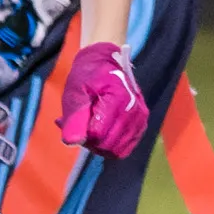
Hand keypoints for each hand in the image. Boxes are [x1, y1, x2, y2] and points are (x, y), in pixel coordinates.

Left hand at [58, 41, 147, 157]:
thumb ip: (74, 116)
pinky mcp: (141, 125)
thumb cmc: (88, 76)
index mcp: (119, 99)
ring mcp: (140, 119)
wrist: (107, 62)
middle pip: (108, 145)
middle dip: (90, 142)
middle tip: (79, 127)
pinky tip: (100, 131)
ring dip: (99, 146)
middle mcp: (135, 111)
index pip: (98, 134)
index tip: (74, 122)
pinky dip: (110, 145)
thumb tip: (72, 142)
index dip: (82, 134)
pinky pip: (124, 148)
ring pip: (116, 150)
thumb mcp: (75, 92)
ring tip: (89, 128)